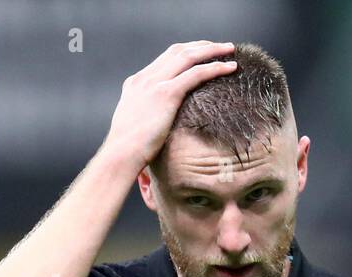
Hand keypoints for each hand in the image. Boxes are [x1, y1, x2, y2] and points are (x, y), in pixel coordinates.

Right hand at [103, 41, 237, 170]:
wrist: (121, 154)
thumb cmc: (130, 150)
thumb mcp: (138, 126)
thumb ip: (150, 117)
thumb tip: (163, 127)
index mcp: (137, 83)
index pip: (165, 58)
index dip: (188, 52)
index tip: (205, 53)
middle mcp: (145, 78)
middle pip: (177, 51)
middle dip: (201, 46)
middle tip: (222, 47)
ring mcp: (154, 84)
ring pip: (188, 56)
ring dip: (212, 51)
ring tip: (231, 50)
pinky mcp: (166, 94)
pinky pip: (195, 74)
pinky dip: (215, 68)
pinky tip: (230, 67)